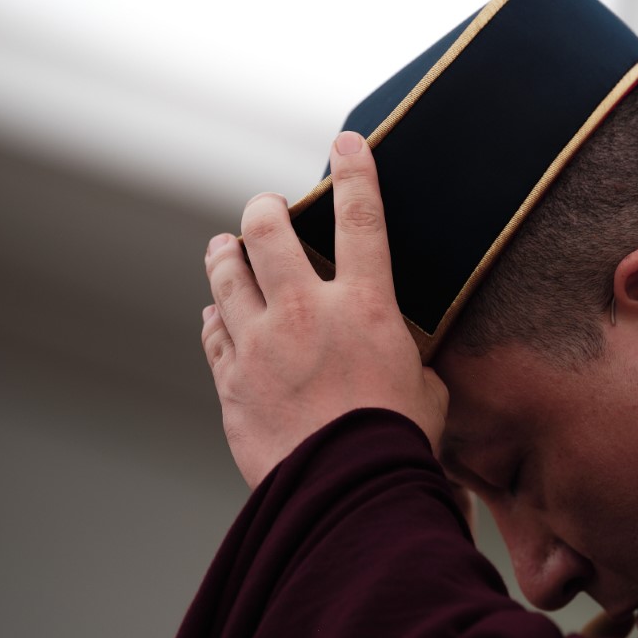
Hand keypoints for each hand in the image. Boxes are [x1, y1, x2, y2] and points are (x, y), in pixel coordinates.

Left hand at [201, 131, 448, 487]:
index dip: (355, 171)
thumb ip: (404, 356)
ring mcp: (259, 344)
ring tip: (226, 248)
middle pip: (266, 229)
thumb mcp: (424, 388)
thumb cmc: (396, 444)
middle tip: (266, 209)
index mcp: (365, 307)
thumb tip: (398, 358)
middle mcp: (305, 313)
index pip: (361, 218)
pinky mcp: (230, 380)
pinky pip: (213, 331)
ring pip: (225, 273)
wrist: (346, 494)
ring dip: (226, 254)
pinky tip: (218, 314)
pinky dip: (217, 316)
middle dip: (263, 209)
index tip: (347, 143)